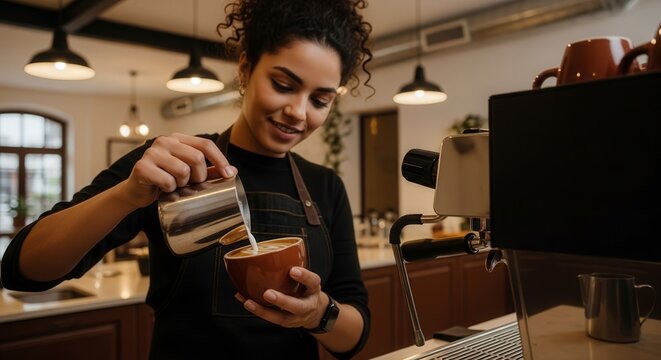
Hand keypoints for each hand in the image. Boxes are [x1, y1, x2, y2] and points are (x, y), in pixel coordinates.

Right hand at [120, 133, 237, 207]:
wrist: (136, 191)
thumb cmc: (165, 180)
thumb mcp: (189, 173)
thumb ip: (209, 170)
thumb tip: (233, 171)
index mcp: (178, 139)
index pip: (205, 144)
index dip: (220, 159)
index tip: (229, 175)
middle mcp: (165, 141)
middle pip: (197, 158)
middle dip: (200, 176)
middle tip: (193, 184)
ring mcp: (152, 152)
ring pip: (183, 170)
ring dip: (183, 184)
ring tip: (176, 185)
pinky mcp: (142, 167)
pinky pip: (167, 181)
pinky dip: (170, 189)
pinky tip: (163, 189)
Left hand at [236, 266, 328, 329]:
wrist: (315, 314)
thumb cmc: (307, 291)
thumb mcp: (309, 280)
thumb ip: (297, 270)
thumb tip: (274, 255)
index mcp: (313, 290)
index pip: (313, 282)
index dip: (304, 276)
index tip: (293, 270)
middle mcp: (307, 306)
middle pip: (297, 306)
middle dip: (282, 301)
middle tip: (268, 294)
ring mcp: (296, 317)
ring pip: (281, 318)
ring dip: (263, 311)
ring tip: (249, 302)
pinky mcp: (286, 323)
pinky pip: (271, 318)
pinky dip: (257, 310)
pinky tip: (246, 302)